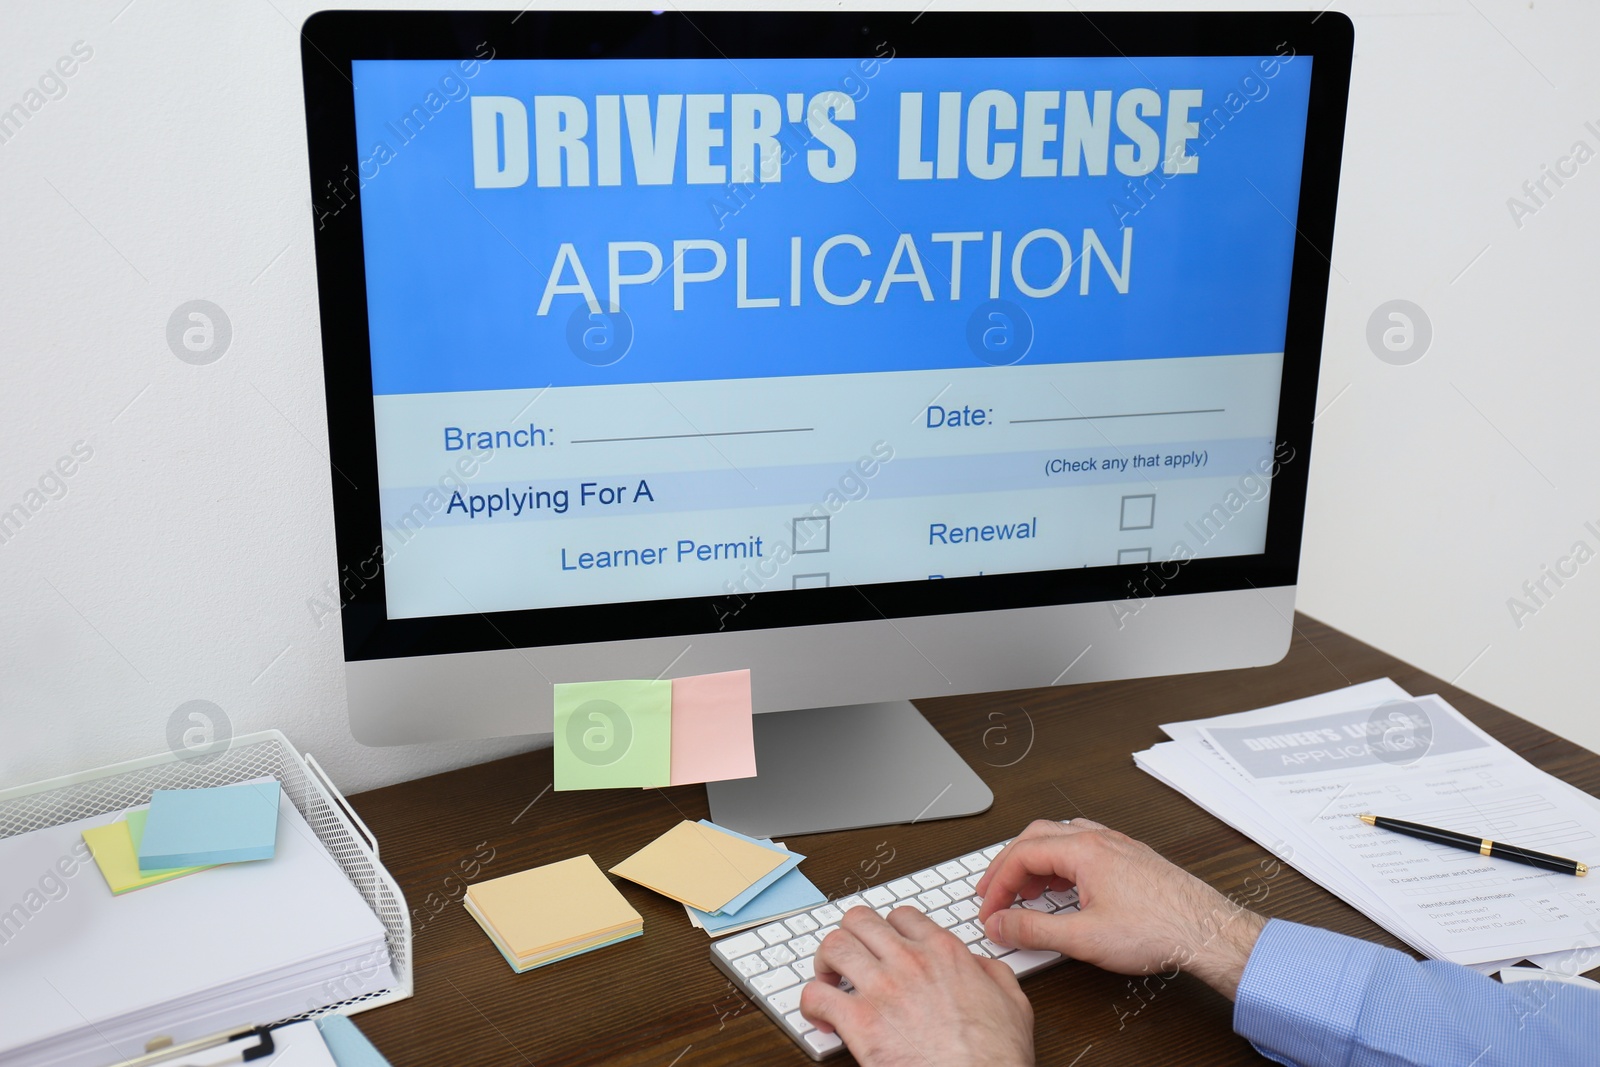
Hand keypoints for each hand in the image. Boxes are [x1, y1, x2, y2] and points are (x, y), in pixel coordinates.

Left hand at [799, 904, 1034, 1066]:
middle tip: (850, 957)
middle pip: (859, 919)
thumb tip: (977, 965)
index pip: (902, 915)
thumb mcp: (1013, 1002)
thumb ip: (992, 973)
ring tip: (829, 980)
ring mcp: (881, 988)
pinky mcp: (859, 1022)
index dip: (889, 927)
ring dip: (825, 962)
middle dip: (850, 935)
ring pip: (833, 946)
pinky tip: (823, 1018)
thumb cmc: (996, 1055)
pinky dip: (811, 1004)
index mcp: (943, 952)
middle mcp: (908, 961)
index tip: (884, 944)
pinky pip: (815, 996)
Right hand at [976, 819, 1266, 999]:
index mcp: (1083, 850)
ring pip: (1060, 838)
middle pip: (1036, 837)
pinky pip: (1083, 846)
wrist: (1208, 931)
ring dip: (1035, 861)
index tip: (989, 910)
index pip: (1021, 855)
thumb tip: (1000, 924)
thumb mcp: (1083, 938)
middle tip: (994, 893)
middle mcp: (1099, 838)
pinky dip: (1061, 862)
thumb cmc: (1158, 930)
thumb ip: (1033, 929)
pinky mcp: (1131, 858)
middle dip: (1009, 865)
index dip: (997, 884)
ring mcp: (1117, 845)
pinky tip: (1065, 884)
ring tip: (1025, 891)